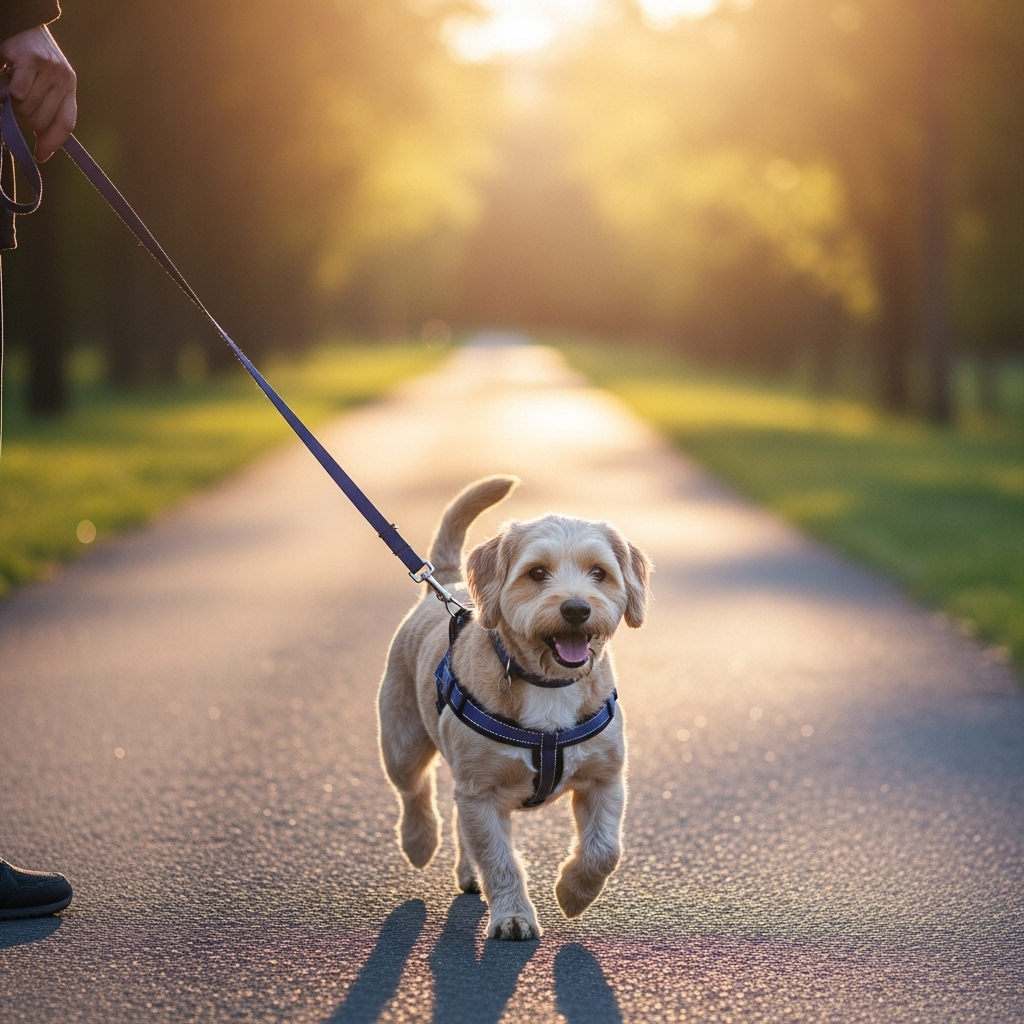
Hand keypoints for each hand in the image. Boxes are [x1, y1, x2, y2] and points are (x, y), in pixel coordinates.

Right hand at [0, 25, 75, 161]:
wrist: (21, 24)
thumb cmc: (28, 59)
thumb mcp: (43, 84)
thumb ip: (45, 110)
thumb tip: (43, 149)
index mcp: (69, 88)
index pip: (66, 123)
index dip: (52, 142)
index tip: (40, 156)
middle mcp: (64, 78)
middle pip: (41, 119)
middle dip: (23, 119)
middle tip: (14, 105)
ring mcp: (49, 69)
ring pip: (28, 107)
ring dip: (13, 103)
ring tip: (11, 89)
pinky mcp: (31, 60)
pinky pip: (19, 92)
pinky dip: (7, 92)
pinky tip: (5, 81)